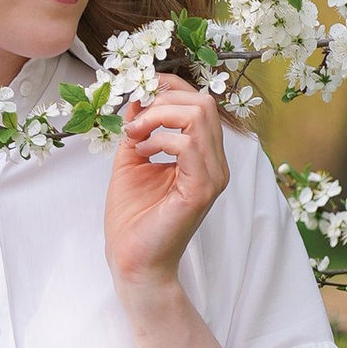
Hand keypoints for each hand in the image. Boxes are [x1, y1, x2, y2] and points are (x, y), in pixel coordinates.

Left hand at [105, 78, 228, 307]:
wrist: (133, 261)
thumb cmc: (134, 218)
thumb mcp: (132, 159)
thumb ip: (138, 128)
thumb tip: (137, 98)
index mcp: (203, 156)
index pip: (200, 103)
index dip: (171, 86)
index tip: (140, 91)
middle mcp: (215, 164)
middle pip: (204, 103)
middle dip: (163, 100)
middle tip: (135, 122)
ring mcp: (213, 177)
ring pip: (199, 116)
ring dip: (159, 117)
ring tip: (136, 136)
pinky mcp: (202, 190)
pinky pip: (188, 145)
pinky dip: (159, 139)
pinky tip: (142, 154)